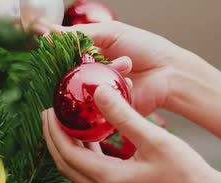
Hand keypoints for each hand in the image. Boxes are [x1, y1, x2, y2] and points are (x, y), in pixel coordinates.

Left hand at [42, 85, 220, 182]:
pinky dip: (88, 157)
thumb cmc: (186, 172)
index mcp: (111, 181)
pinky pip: (94, 177)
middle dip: (55, 139)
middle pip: (67, 165)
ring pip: (80, 172)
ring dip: (71, 148)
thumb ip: (123, 116)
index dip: (55, 131)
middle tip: (51, 115)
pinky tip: (94, 139)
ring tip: (68, 123)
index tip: (50, 110)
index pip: (69, 154)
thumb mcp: (154, 139)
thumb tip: (99, 92)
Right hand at [54, 21, 217, 116]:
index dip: (61, 54)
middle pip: (70, 75)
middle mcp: (92, 75)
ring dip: (106, 72)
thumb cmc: (146, 48)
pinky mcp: (106, 110)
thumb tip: (50, 32)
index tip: (57, 49)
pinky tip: (129, 79)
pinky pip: (96, 104)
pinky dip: (111, 90)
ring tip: (127, 64)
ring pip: (83, 88)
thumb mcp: (112, 33)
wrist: (169, 73)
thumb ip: (81, 34)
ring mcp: (98, 94)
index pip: (65, 57)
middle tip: (95, 59)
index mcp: (91, 55)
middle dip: (84, 64)